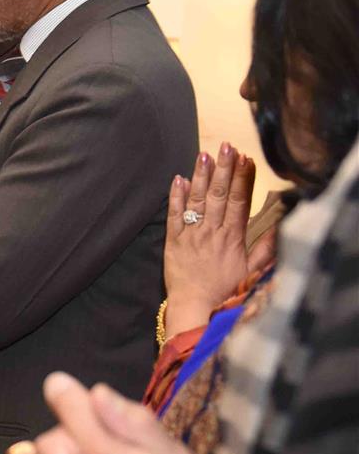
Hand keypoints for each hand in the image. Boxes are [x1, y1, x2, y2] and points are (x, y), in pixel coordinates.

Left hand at [163, 143, 254, 336]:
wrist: (195, 307)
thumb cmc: (224, 291)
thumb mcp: (250, 271)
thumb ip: (265, 249)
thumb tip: (281, 228)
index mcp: (233, 238)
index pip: (239, 201)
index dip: (242, 179)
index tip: (245, 159)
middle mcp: (212, 232)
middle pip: (219, 195)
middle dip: (223, 169)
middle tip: (226, 146)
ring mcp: (191, 235)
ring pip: (197, 200)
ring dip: (201, 176)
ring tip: (205, 154)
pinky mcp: (173, 241)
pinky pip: (174, 215)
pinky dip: (176, 196)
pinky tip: (178, 179)